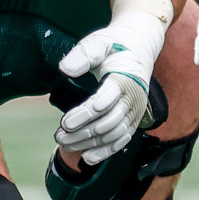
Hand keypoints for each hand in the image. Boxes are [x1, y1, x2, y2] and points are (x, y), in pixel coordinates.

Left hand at [57, 6, 167, 165]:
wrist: (140, 47)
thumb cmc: (115, 44)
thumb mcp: (98, 42)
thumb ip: (83, 54)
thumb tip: (65, 69)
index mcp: (126, 78)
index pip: (107, 100)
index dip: (85, 113)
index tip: (65, 122)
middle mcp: (134, 97)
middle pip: (108, 122)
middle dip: (82, 132)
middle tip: (59, 135)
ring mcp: (136, 110)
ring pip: (113, 134)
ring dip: (89, 143)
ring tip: (65, 144)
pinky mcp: (134, 119)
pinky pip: (122, 140)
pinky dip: (106, 151)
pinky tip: (88, 157)